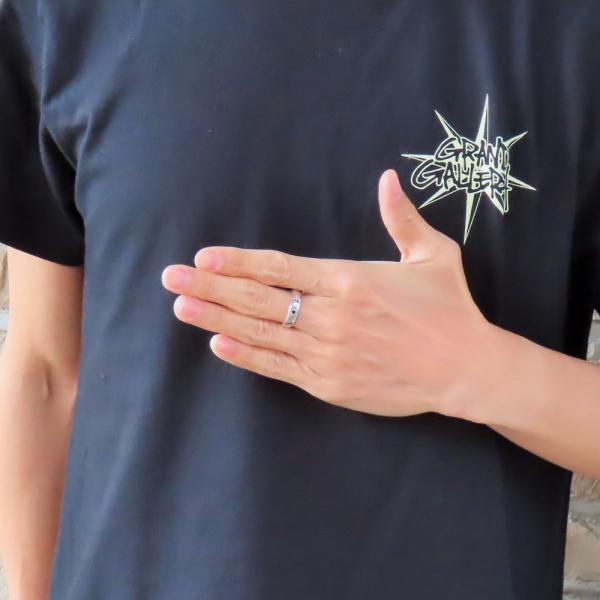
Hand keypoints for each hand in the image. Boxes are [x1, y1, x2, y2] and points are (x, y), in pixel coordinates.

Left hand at [161, 169, 495, 416]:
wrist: (465, 369)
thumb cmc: (449, 309)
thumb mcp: (433, 255)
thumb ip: (402, 217)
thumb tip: (386, 177)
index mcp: (351, 281)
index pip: (280, 267)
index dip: (238, 262)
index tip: (203, 257)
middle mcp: (331, 316)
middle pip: (258, 299)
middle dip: (210, 287)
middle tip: (171, 279)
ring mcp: (327, 353)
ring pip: (260, 333)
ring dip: (216, 319)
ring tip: (181, 308)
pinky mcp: (329, 385)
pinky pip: (278, 368)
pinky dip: (246, 356)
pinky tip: (218, 344)